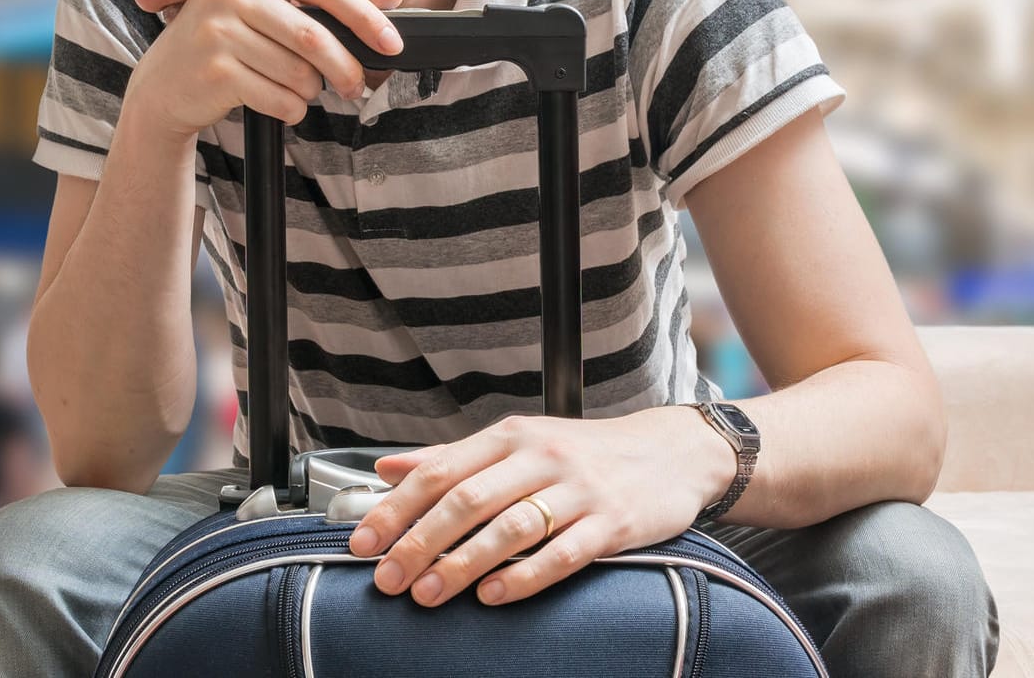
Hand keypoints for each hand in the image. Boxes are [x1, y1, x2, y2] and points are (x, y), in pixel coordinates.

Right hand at [123, 0, 406, 135]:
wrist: (164, 84)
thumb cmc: (228, 41)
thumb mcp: (275, 8)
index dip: (365, 16)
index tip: (392, 44)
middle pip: (313, 35)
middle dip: (345, 68)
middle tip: (356, 87)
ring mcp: (217, 29)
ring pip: (298, 72)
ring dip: (311, 91)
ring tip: (299, 89)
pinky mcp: (213, 70)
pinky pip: (278, 97)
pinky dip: (291, 109)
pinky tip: (280, 104)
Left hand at [346, 408, 735, 606]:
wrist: (672, 454)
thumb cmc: (583, 453)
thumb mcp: (515, 443)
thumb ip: (451, 458)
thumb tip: (386, 468)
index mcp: (507, 437)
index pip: (438, 471)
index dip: (395, 509)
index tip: (362, 543)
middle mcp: (539, 456)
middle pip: (465, 500)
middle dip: (419, 544)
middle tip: (389, 579)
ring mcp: (578, 488)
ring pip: (509, 527)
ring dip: (463, 565)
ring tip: (429, 595)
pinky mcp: (612, 522)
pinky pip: (562, 552)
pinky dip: (525, 576)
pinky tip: (495, 596)